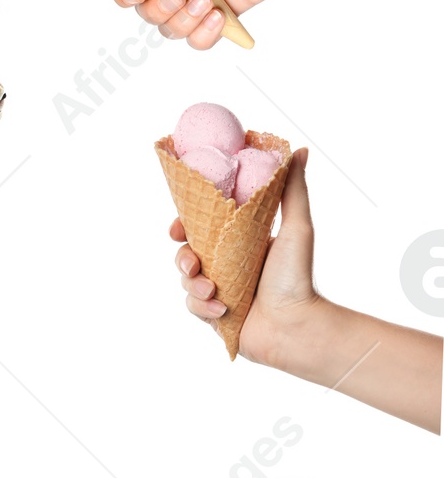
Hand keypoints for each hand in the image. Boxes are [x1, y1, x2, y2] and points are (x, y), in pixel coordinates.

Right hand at [174, 148, 319, 367]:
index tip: (178, 225)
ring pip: (185, 280)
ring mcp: (217, 291)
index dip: (185, 225)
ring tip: (213, 288)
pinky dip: (203, 305)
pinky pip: (192, 305)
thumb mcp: (296, 228)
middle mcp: (226, 266)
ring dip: (193, 283)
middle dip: (182, 256)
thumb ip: (292, 190)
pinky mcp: (212, 315)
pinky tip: (221, 307)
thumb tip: (299, 151)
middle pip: (186, 253)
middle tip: (192, 260)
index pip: (203, 228)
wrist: (293, 326)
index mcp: (240, 244)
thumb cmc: (296, 277)